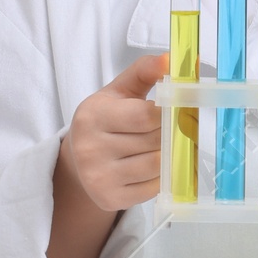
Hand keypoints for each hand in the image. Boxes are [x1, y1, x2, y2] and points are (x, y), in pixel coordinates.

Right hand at [56, 52, 166, 213]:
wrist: (79, 160)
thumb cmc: (106, 120)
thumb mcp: (119, 91)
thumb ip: (144, 71)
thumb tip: (170, 59)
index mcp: (93, 115)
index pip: (144, 116)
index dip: (168, 112)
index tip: (177, 109)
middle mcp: (90, 148)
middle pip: (153, 142)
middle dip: (171, 134)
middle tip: (179, 128)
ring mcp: (99, 177)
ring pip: (156, 166)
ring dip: (170, 156)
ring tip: (167, 145)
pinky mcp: (109, 198)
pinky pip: (152, 188)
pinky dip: (162, 177)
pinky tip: (157, 166)